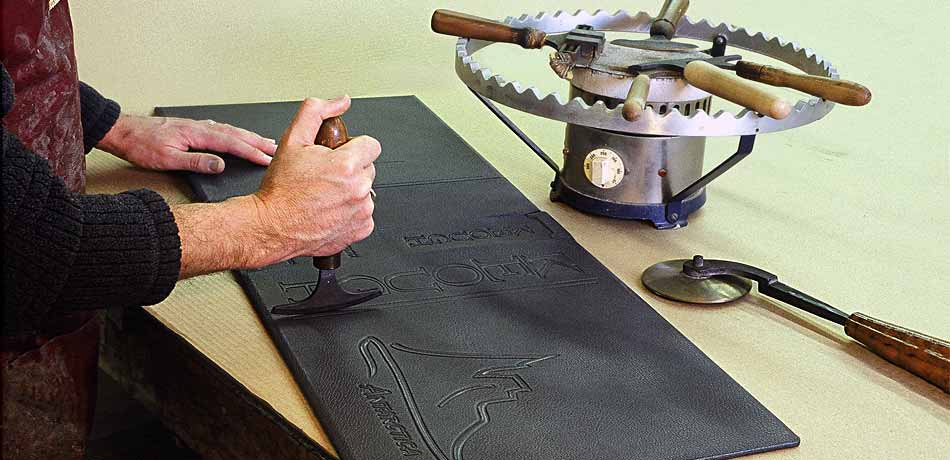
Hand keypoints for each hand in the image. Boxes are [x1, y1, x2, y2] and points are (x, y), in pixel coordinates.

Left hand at [98, 114, 276, 172]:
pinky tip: (238, 135)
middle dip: (258, 142)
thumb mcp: (167, 159)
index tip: (268, 159)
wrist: (123, 130)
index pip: (232, 144)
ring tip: (265, 142)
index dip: (252, 152)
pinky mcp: (192, 128)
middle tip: (276, 149)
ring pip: (230, 130)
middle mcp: (200, 127)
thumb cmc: (141, 145)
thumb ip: (196, 162)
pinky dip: (235, 133)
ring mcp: (197, 126)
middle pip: (236, 134)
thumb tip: (220, 164)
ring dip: (249, 137)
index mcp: (197, 134)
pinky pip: (221, 129)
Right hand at [252, 96, 378, 261]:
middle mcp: (358, 189)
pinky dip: (351, 212)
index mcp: (347, 165)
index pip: (371, 145)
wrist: (272, 226)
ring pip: (366, 191)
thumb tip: (340, 102)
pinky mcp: (360, 229)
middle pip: (368, 168)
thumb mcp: (292, 139)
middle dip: (350, 169)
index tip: (341, 154)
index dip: (354, 146)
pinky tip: (331, 210)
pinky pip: (364, 214)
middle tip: (326, 175)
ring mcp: (361, 211)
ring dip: (351, 191)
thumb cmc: (280, 190)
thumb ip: (316, 112)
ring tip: (326, 194)